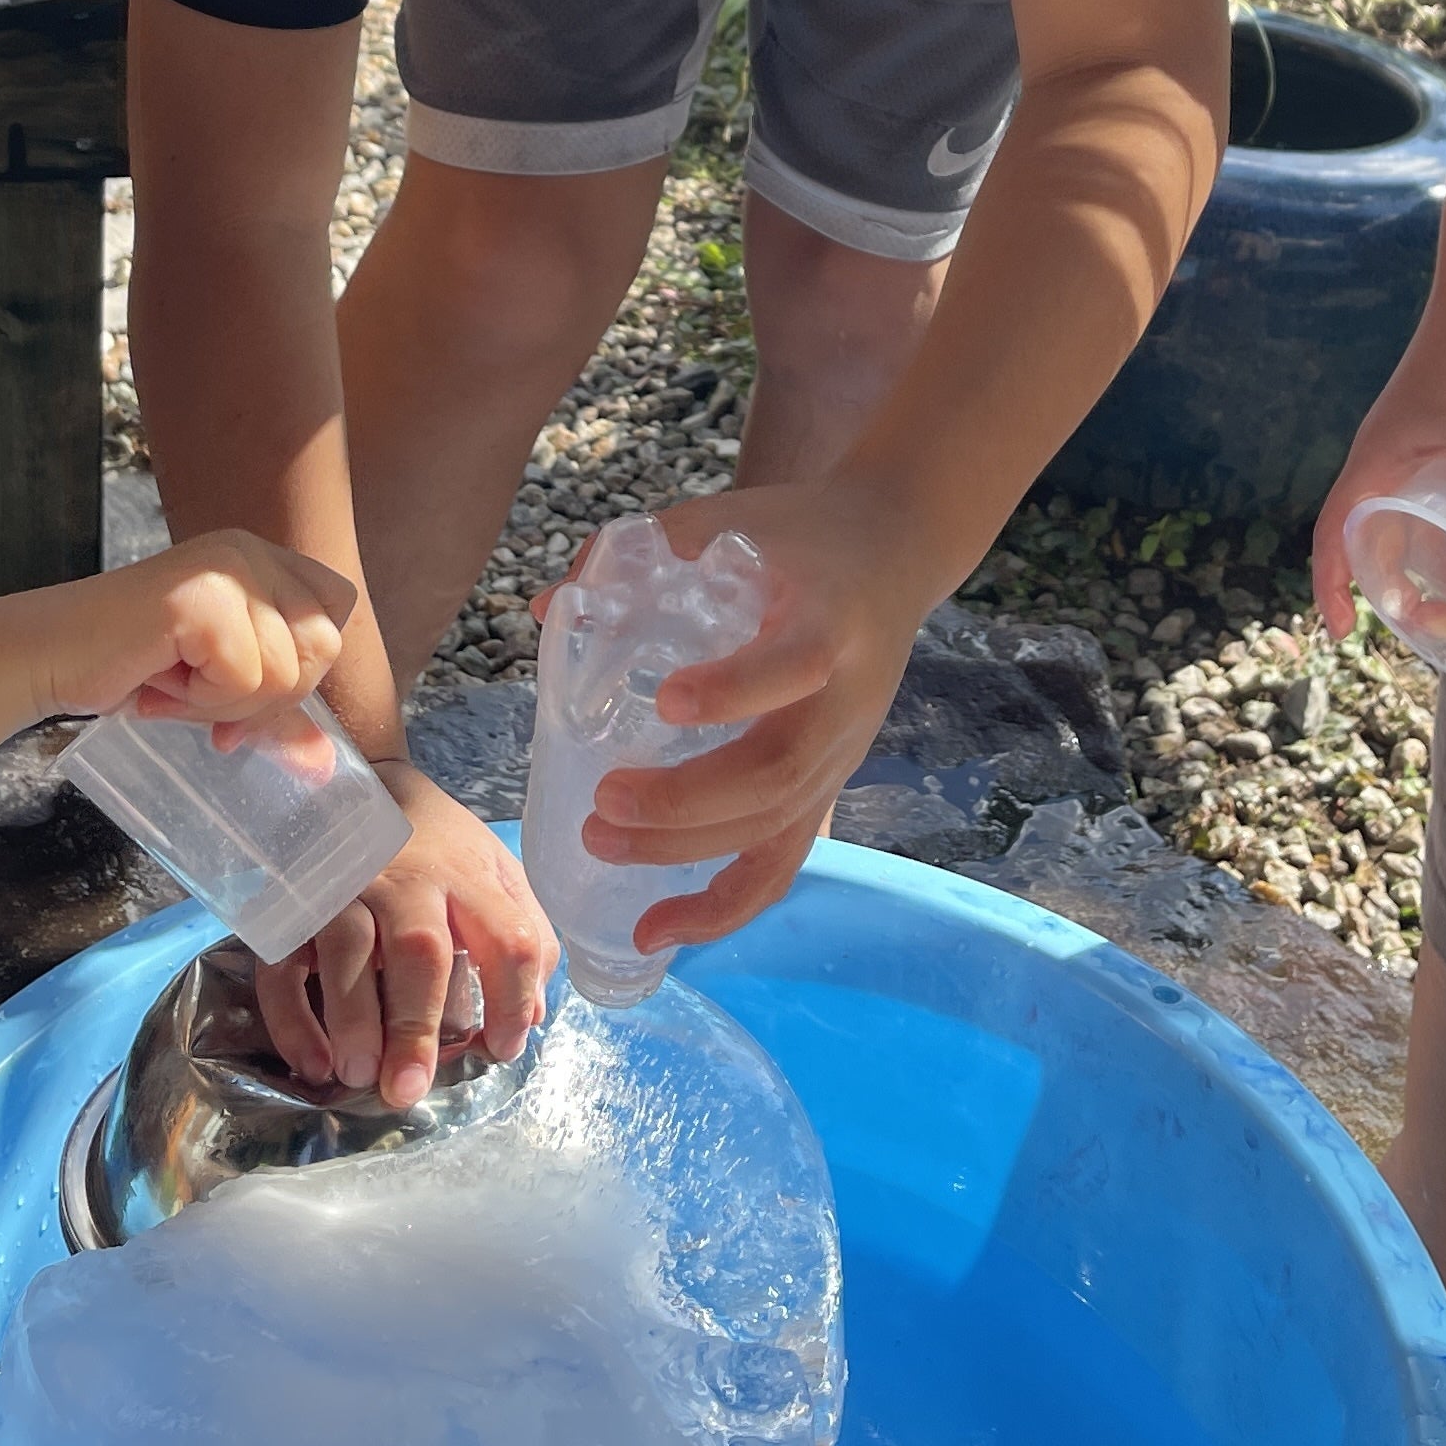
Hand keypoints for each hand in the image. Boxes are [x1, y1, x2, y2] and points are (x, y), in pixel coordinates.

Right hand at [38, 527, 356, 727]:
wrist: (49, 658)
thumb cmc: (130, 668)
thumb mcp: (220, 692)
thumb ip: (274, 716)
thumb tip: (325, 764)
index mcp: (262, 559)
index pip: (337, 610)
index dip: (300, 666)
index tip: (241, 693)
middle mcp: (250, 551)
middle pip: (323, 646)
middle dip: (265, 695)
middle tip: (200, 694)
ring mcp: (227, 568)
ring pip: (286, 671)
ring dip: (224, 701)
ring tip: (172, 681)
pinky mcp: (200, 597)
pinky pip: (244, 677)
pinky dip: (199, 699)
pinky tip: (156, 678)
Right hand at [257, 761, 553, 1108]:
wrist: (364, 786)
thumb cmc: (439, 847)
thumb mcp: (495, 874)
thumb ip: (523, 937)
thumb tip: (530, 1018)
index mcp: (469, 876)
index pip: (508, 937)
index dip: (512, 999)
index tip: (503, 1049)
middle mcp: (407, 880)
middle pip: (418, 948)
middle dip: (414, 1022)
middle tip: (408, 1089)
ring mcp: (345, 889)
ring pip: (346, 949)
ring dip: (351, 1018)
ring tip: (359, 1076)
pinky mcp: (295, 908)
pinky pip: (284, 963)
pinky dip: (293, 1016)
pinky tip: (313, 1063)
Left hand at [576, 482, 935, 956]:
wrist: (894, 550)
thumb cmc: (802, 533)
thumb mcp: (739, 514)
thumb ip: (650, 546)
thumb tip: (550, 606)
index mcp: (832, 621)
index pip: (797, 666)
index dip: (737, 690)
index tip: (667, 701)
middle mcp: (846, 701)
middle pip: (778, 773)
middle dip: (687, 801)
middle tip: (604, 799)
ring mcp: (842, 754)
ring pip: (775, 829)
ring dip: (686, 852)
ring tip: (600, 842)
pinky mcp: (828, 786)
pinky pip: (780, 864)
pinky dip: (721, 909)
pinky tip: (656, 931)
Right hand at [1313, 291, 1445, 639]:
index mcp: (1377, 462)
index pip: (1336, 535)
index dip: (1334, 586)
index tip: (1346, 633)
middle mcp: (1387, 461)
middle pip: (1376, 542)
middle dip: (1405, 593)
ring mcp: (1414, 450)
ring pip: (1413, 526)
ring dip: (1440, 568)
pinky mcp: (1444, 440)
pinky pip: (1438, 504)